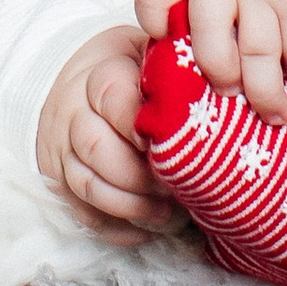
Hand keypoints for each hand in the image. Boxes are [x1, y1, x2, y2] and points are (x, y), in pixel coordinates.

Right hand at [36, 29, 172, 242]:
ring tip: (168, 212)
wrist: (77, 84)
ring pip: (88, 184)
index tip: (172, 141)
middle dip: (139, 174)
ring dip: (131, 205)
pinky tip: (148, 229)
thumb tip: (224, 86)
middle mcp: (74, 112)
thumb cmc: (129, 72)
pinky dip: (117, 227)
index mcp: (99, 75)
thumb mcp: (147, 56)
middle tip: (176, 184)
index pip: (111, 95)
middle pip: (96, 146)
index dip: (139, 121)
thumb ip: (173, 68)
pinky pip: (83, 213)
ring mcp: (64, 150)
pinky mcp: (63, 183)